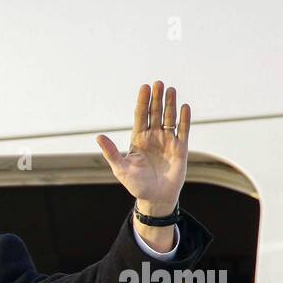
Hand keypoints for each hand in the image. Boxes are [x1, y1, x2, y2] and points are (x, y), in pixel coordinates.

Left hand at [96, 80, 190, 216]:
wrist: (155, 198)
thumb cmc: (136, 185)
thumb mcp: (121, 168)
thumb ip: (111, 152)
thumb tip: (98, 137)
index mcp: (138, 139)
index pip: (140, 116)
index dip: (142, 102)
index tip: (144, 87)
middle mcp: (153, 136)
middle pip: (155, 113)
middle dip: (156, 99)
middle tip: (158, 83)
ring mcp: (168, 140)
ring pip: (169, 118)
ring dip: (170, 104)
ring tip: (170, 89)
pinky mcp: (180, 148)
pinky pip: (183, 130)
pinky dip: (184, 119)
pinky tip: (184, 107)